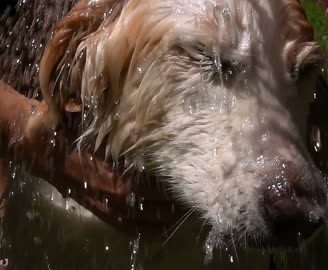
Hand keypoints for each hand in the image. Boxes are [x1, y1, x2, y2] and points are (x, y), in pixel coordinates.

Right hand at [0, 82, 184, 233]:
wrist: (44, 151)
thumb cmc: (74, 133)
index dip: (169, 189)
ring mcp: (104, 207)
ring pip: (140, 223)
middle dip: (173, 206)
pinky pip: (126, 229)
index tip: (190, 184)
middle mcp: (110, 195)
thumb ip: (123, 124)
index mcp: (111, 172)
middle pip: (149, 208)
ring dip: (164, 222)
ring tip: (185, 215)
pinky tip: (164, 231)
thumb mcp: (98, 124)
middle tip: (195, 200)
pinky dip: (147, 232)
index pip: (148, 187)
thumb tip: (153, 112)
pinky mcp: (100, 213)